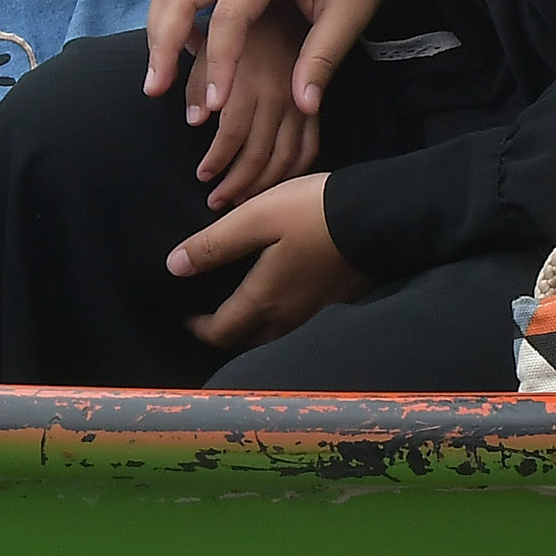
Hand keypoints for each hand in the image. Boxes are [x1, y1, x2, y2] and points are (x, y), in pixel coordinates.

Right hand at [146, 0, 396, 119]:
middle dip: (164, 42)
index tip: (216, 106)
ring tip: (159, 76)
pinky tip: (182, 48)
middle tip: (156, 89)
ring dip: (158, 28)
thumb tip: (303, 106)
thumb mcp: (351, 13)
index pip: (230, 12)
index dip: (220, 61)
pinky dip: (169, 14)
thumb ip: (322, 57)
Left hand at [171, 173, 362, 351]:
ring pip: (274, 333)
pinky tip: (281, 292)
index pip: (221, 331)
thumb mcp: (256, 218)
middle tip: (208, 315)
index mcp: (265, 299)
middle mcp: (289, 316)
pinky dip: (279, 315)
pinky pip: (298, 320)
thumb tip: (173, 267)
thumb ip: (214, 244)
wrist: (381, 214)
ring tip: (241, 305)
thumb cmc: (313, 213)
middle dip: (224, 333)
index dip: (197, 328)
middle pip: (247, 341)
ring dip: (252, 327)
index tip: (183, 314)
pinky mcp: (337, 300)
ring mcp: (316, 311)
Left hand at [192, 19, 321, 209]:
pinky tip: (277, 184)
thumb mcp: (211, 45)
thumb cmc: (243, 28)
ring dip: (263, 185)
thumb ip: (199, 84)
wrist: (290, 6)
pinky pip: (309, 148)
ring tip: (242, 200)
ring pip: (285, 158)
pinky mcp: (315, 107)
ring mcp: (300, 104)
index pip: (232, 135)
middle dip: (236, 183)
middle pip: (258, 153)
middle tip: (217, 201)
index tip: (202, 175)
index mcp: (249, 81)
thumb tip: (194, 122)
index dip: (216, 161)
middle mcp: (278, 96)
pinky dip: (294, 171)